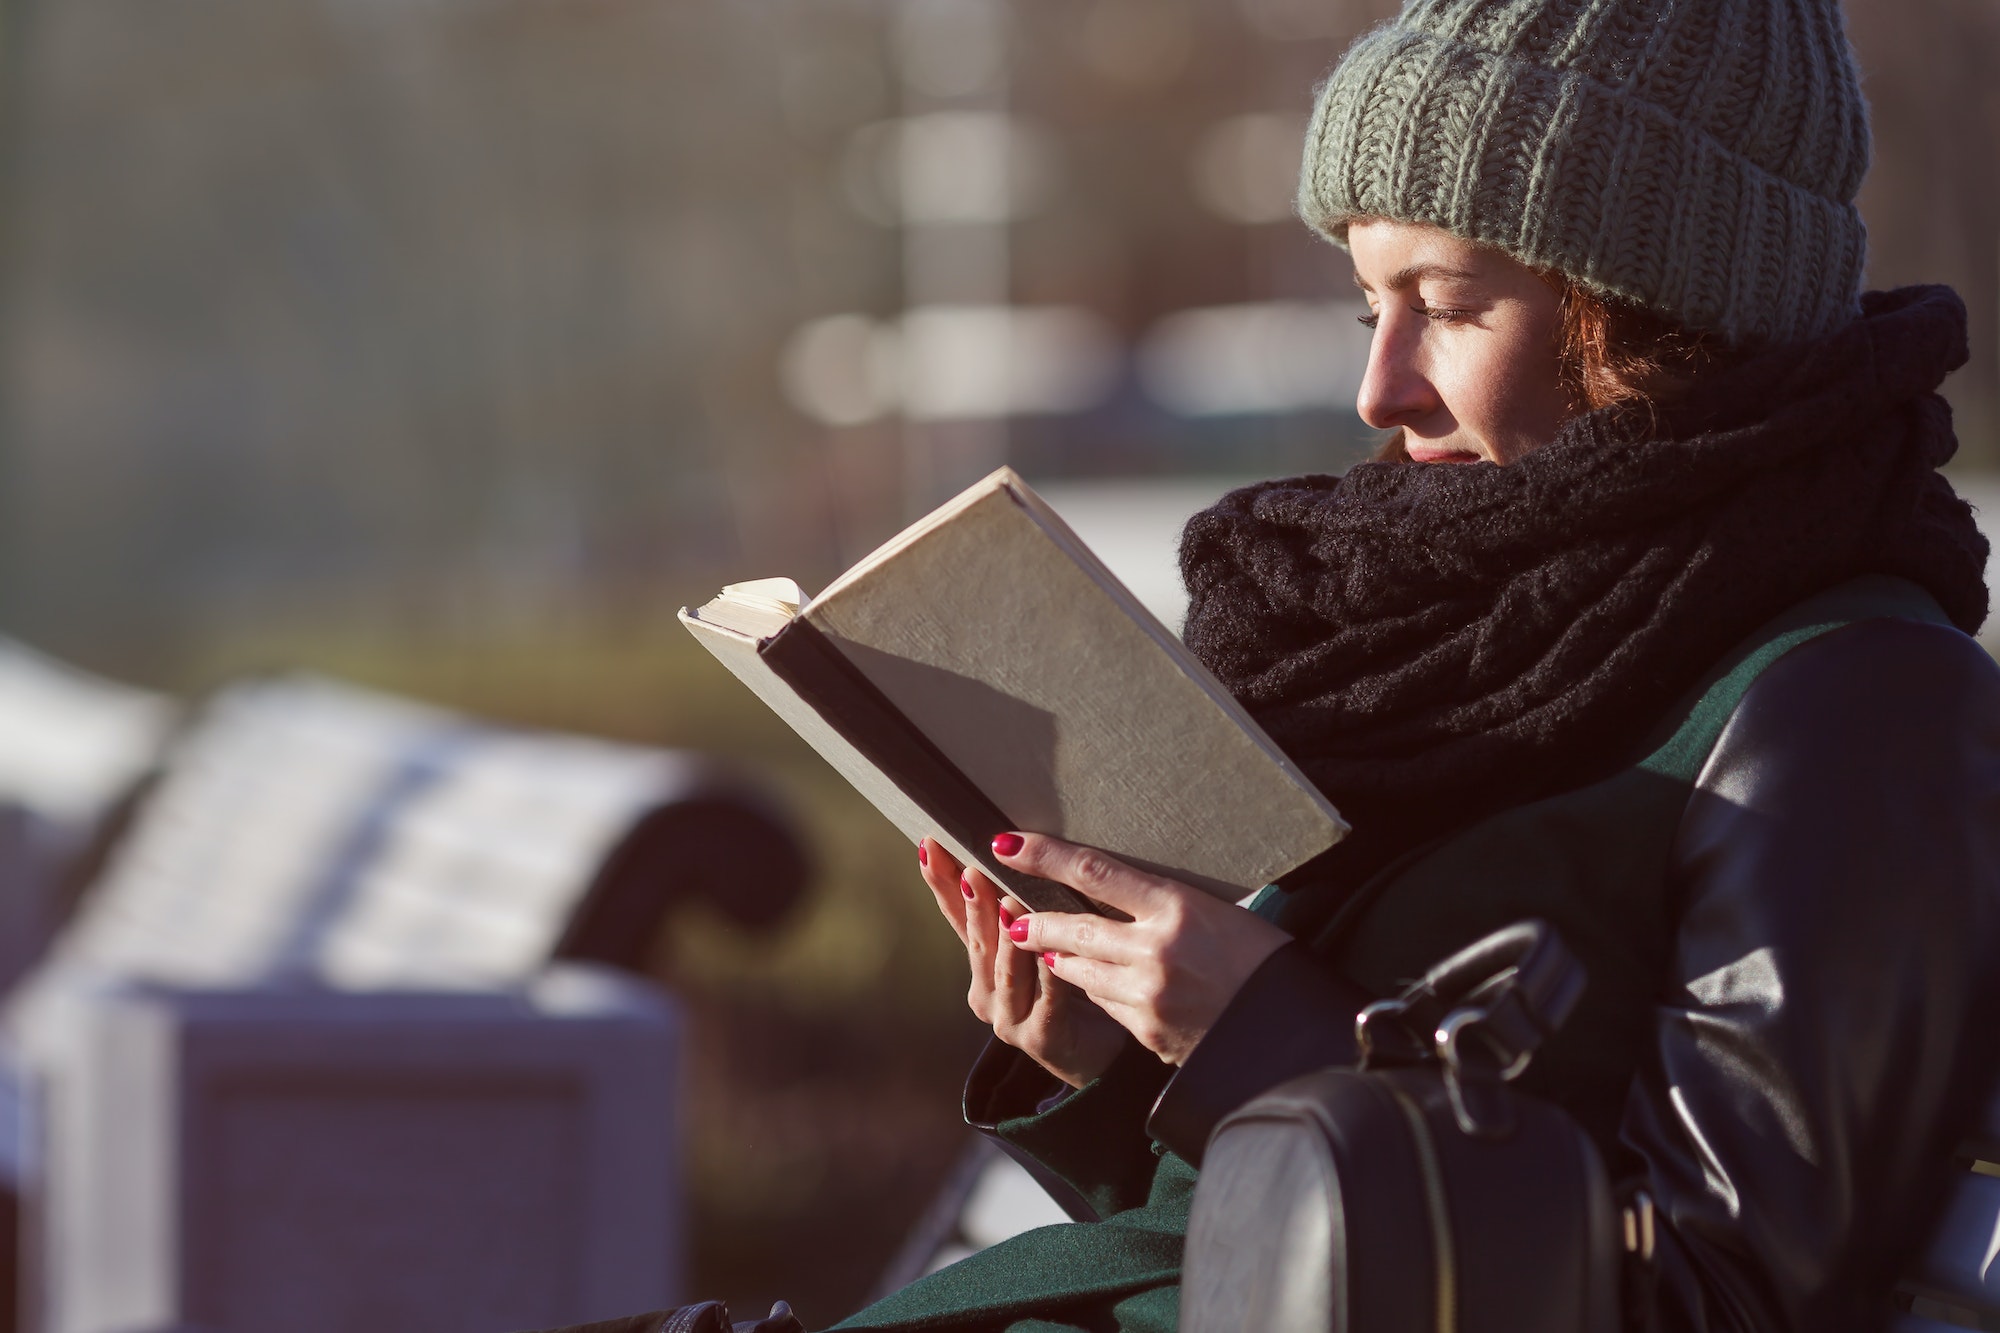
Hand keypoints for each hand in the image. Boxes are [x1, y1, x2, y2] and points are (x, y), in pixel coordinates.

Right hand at [918, 837, 1127, 1087]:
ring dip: (1006, 935)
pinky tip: (1050, 950)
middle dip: (973, 903)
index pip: (956, 917)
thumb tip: (1007, 847)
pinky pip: (1047, 997)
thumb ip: (1015, 911)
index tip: (930, 847)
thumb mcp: (1031, 946)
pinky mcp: (1041, 1037)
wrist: (1089, 1055)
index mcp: (980, 966)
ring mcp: (1010, 1018)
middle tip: (972, 869)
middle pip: (977, 941)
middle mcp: (986, 993)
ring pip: (1006, 969)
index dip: (942, 883)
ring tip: (1007, 901)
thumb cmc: (1061, 990)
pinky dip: (1047, 971)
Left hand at [992, 832, 1289, 1065]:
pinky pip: (1104, 1004)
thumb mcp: (1222, 914)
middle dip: (1035, 918)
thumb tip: (1119, 894)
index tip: (1008, 843)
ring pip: (1078, 970)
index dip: (1044, 855)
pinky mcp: (1147, 1032)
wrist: (1294, 1034)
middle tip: (1010, 911)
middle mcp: (1156, 951)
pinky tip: (1091, 981)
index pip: (1094, 871)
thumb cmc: (1266, 962)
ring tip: (1043, 943)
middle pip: (1072, 925)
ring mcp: (1148, 996)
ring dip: (1059, 956)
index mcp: (1179, 908)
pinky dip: (1094, 990)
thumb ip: (1166, 906)